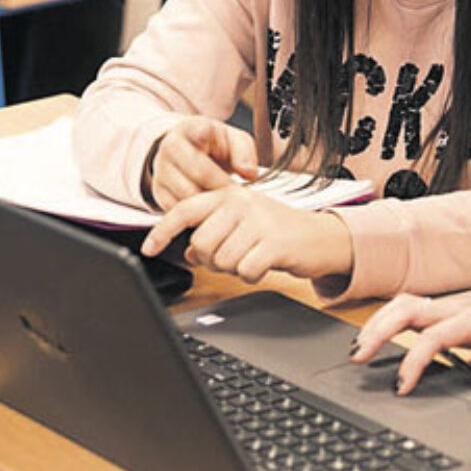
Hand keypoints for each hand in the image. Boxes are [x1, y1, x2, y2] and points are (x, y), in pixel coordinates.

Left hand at [140, 185, 353, 282]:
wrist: (322, 237)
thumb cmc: (279, 231)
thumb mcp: (242, 224)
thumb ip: (213, 232)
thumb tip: (190, 252)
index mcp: (230, 195)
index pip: (185, 210)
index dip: (162, 231)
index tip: (148, 249)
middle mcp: (243, 203)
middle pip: (202, 243)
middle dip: (213, 259)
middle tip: (233, 256)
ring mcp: (259, 222)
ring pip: (222, 260)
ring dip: (234, 268)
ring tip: (252, 257)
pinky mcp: (274, 243)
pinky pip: (244, 270)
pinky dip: (251, 275)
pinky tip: (264, 265)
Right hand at [146, 117, 259, 211]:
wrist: (192, 155)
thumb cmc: (216, 147)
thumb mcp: (235, 141)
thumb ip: (245, 151)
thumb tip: (249, 172)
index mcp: (191, 128)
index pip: (199, 131)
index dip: (205, 138)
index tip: (213, 145)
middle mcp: (171, 146)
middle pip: (198, 170)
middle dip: (222, 185)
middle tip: (237, 193)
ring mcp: (161, 169)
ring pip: (186, 192)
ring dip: (209, 201)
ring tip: (224, 201)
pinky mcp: (158, 190)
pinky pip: (177, 207)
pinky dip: (195, 212)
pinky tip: (209, 208)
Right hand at [351, 286, 470, 394]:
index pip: (435, 336)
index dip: (415, 360)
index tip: (401, 386)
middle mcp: (458, 308)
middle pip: (409, 309)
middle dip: (379, 331)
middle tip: (357, 358)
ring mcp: (449, 307)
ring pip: (404, 304)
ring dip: (378, 323)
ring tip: (358, 349)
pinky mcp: (444, 310)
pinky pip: (408, 308)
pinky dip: (386, 320)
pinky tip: (375, 337)